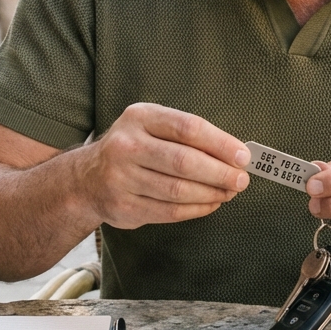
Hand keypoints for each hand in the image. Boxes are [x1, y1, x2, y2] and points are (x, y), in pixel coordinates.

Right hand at [77, 103, 250, 229]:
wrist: (87, 179)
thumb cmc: (134, 149)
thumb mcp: (152, 127)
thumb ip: (188, 136)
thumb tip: (234, 154)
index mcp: (140, 117)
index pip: (187, 128)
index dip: (220, 143)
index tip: (243, 156)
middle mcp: (127, 145)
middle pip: (184, 162)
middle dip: (220, 173)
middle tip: (241, 180)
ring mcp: (122, 177)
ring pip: (178, 190)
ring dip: (211, 194)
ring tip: (229, 192)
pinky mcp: (124, 206)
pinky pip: (170, 212)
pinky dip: (197, 209)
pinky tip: (211, 203)